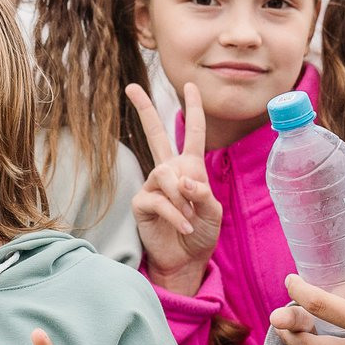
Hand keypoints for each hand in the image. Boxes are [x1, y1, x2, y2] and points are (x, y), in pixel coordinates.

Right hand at [127, 82, 222, 294]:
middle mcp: (168, 171)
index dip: (193, 108)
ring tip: (190, 218)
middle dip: (144, 110)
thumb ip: (203, 194)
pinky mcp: (142, 203)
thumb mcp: (213, 213)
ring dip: (181, 198)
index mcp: (190, 167)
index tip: (191, 85)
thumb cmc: (202, 233)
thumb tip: (184, 180)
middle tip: (131, 87)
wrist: (186, 259)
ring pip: (165, 175)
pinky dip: (174, 214)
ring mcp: (153, 186)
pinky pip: (158, 200)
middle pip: (156, 134)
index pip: (192, 132)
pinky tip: (183, 226)